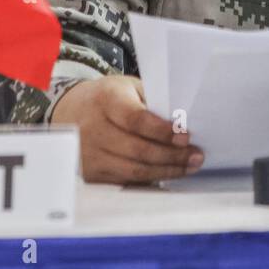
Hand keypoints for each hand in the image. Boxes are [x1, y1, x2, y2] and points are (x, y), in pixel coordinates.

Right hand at [50, 75, 203, 184]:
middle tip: (196, 155)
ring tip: (189, 166)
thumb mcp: (129, 88)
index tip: (186, 136)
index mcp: (106, 99)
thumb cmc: (110, 98)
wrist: (72, 111)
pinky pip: (126, 180)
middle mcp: (93, 128)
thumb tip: (184, 124)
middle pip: (137, 149)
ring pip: (134, 170)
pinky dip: (150, 179)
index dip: (162, 131)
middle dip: (172, 156)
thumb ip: (153, 102)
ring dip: (166, 171)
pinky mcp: (91, 173)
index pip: (135, 119)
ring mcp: (89, 154)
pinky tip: (168, 174)